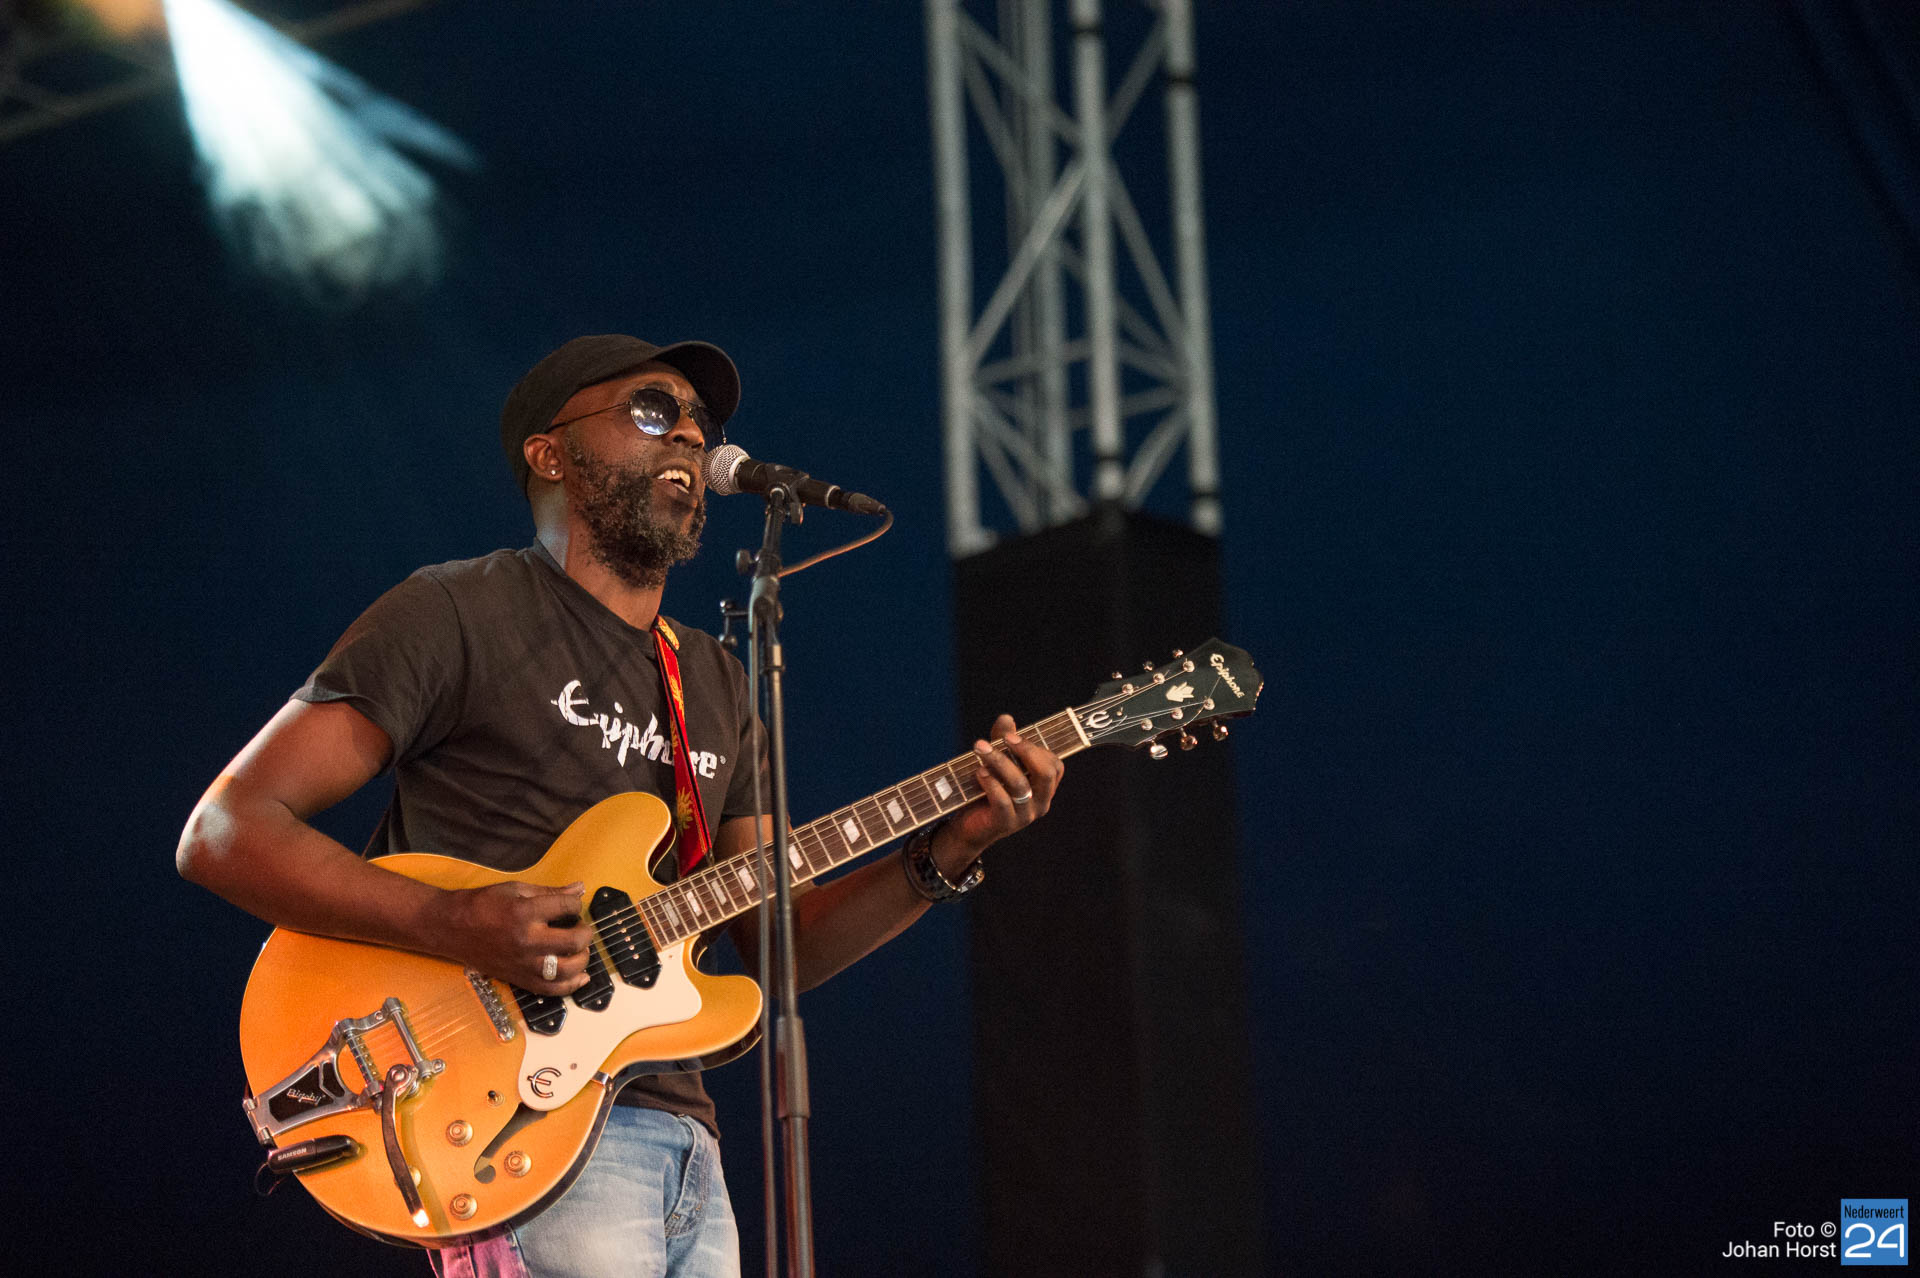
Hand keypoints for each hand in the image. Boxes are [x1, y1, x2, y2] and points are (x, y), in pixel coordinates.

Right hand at [427, 880, 593, 994]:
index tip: (572, 906)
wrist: (452, 928)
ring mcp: (524, 963)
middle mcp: (527, 941)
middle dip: (585, 932)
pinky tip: (580, 976)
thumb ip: (551, 892)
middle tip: (580, 927)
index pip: (568, 908)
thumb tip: (579, 889)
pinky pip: (552, 990)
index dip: (576, 905)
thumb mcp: (516, 889)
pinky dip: (571, 985)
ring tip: (579, 949)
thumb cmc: (482, 905)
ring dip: (583, 958)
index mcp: (526, 913)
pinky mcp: (519, 979)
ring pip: (568, 969)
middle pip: (574, 941)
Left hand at [939, 714, 1064, 870]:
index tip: (1011, 737)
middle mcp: (1040, 803)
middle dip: (1025, 750)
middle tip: (1003, 739)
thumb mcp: (997, 764)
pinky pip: (1002, 801)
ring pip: (1020, 784)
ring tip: (980, 748)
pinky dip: (990, 783)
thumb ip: (1003, 742)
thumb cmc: (987, 792)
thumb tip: (1007, 718)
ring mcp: (1024, 816)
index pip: (1055, 766)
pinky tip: (978, 772)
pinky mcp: (1006, 824)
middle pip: (1045, 773)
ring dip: (999, 762)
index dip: (1035, 748)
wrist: (969, 827)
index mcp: (1043, 789)